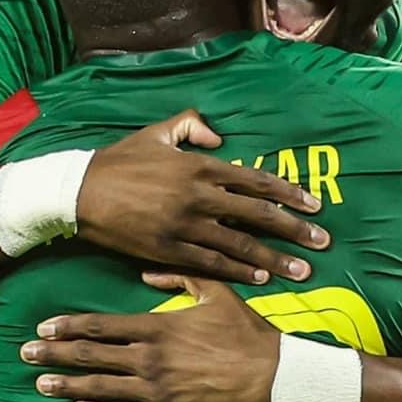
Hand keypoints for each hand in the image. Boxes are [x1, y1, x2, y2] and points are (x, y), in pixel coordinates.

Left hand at [19, 273, 279, 401]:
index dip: (69, 328)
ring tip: (41, 383)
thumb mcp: (215, 292)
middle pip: (92, 357)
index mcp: (158, 328)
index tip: (43, 328)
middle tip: (25, 354)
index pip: (101, 328)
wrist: (273, 374)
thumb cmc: (245, 330)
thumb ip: (179, 278)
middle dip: (55, 355)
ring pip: (102, 388)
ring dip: (68, 385)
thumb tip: (144, 275)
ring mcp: (157, 391)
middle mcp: (150, 360)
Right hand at [76, 109, 328, 284]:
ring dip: (274, 258)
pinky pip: (210, 262)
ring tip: (301, 269)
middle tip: (322, 240)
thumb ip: (192, 125)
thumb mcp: (156, 133)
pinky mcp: (168, 250)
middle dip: (294, 229)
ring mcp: (184, 225)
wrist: (79, 192)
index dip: (288, 193)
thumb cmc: (118, 160)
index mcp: (199, 165)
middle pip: (257, 215)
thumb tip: (220, 136)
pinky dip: (238, 270)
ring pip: (239, 243)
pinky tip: (259, 277)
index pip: (255, 181)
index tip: (314, 205)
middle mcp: (198, 196)